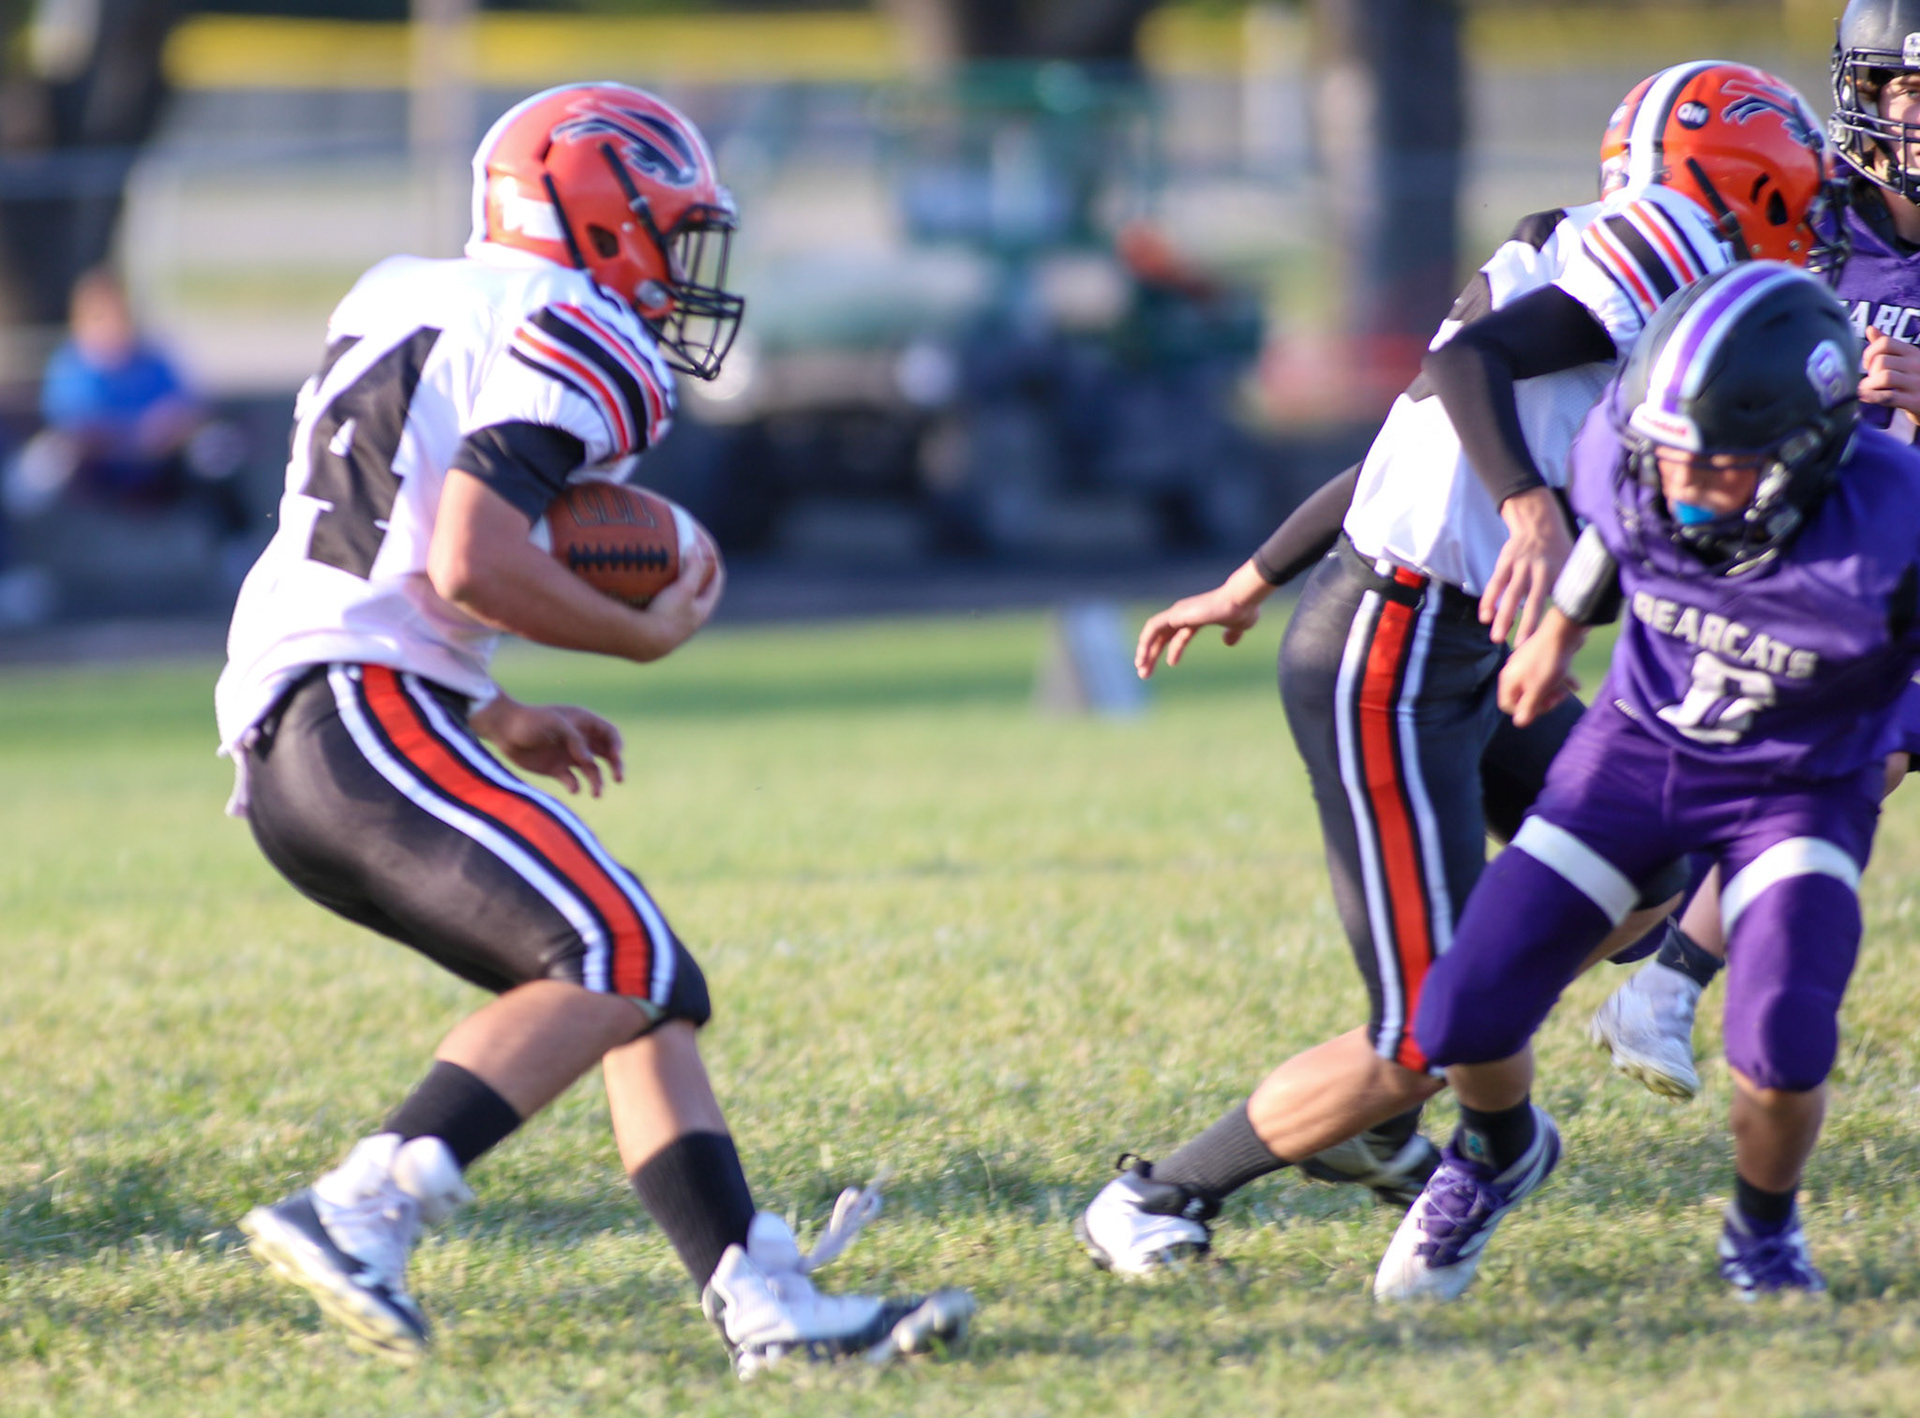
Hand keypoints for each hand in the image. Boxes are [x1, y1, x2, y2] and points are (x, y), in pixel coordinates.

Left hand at [470, 694, 623, 795]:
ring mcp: (568, 755)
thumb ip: (575, 739)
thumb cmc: (529, 721)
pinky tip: (573, 788)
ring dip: (597, 781)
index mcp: (582, 723)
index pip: (609, 733)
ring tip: (596, 793)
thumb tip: (589, 760)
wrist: (502, 730)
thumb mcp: (554, 723)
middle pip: (607, 753)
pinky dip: (576, 786)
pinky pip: (572, 781)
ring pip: (592, 771)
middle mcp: (579, 740)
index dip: (616, 744)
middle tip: (619, 778)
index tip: (615, 756)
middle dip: (616, 765)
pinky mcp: (556, 769)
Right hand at [629, 533, 725, 661]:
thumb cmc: (666, 616)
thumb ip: (694, 568)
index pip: (716, 583)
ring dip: (674, 583)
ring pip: (678, 599)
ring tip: (664, 567)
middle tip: (686, 554)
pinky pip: (660, 604)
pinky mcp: (656, 627)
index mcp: (702, 611)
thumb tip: (695, 546)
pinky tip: (644, 583)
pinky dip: (657, 592)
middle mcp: (690, 620)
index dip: (714, 564)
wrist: (643, 643)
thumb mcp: (684, 589)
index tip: (708, 550)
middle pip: (697, 590)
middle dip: (693, 572)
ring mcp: (673, 625)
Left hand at [1134, 561, 1273, 678]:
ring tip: (1141, 669)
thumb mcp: (1239, 627)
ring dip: (1145, 651)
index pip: (1180, 634)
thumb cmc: (1243, 610)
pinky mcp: (1176, 614)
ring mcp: (1179, 612)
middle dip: (1153, 654)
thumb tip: (1228, 642)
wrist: (1241, 601)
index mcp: (1197, 617)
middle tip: (1145, 672)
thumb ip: (1232, 634)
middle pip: (1162, 635)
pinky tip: (1142, 656)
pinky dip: (1145, 642)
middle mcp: (1185, 613)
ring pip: (1154, 632)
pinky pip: (1153, 628)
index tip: (1171, 664)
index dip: (1174, 649)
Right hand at [1482, 486, 1573, 646]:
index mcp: (1560, 572)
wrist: (1539, 521)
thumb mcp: (1574, 565)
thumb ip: (1576, 588)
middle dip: (1526, 625)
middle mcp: (1541, 569)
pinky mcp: (1505, 561)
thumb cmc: (1559, 551)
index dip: (1556, 621)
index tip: (1551, 642)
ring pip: (1510, 594)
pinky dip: (1488, 600)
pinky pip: (1495, 584)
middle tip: (1520, 648)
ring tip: (1496, 639)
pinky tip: (1485, 617)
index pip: (1559, 602)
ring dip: (1502, 617)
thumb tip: (1588, 619)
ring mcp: (1521, 565)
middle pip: (1533, 601)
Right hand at [1496, 607, 1585, 726]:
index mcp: (1509, 679)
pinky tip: (1576, 685)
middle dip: (1542, 702)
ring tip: (1568, 693)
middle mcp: (1515, 671)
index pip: (1507, 705)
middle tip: (1557, 699)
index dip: (1523, 712)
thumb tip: (1519, 723)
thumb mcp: (1537, 689)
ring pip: (1538, 686)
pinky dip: (1560, 680)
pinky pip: (1548, 674)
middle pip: (1524, 697)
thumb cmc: (1548, 662)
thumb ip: (1528, 707)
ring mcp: (1529, 664)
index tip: (1540, 708)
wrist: (1564, 630)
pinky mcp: (1542, 657)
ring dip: (1553, 692)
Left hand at [1859, 325, 1919, 416]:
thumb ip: (1887, 345)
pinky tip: (1866, 397)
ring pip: (1884, 377)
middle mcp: (1917, 365)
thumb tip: (1869, 328)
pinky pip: (1889, 397)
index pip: (1885, 343)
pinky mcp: (1915, 401)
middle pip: (1881, 361)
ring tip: (1869, 389)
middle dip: (1870, 372)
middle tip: (1870, 380)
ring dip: (1869, 385)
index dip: (1869, 353)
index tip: (1867, 364)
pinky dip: (1872, 397)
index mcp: (1913, 352)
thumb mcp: (1906, 359)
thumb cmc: (1915, 380)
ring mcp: (1917, 383)